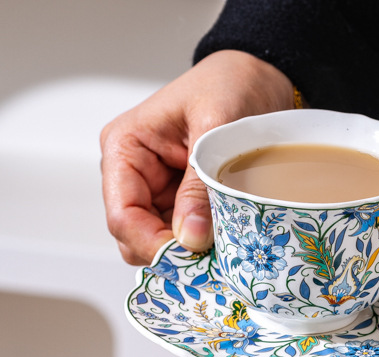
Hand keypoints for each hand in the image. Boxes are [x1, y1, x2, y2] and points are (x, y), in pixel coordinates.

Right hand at [100, 50, 294, 264]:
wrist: (256, 76)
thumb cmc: (229, 85)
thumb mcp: (215, 128)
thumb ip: (199, 188)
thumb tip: (189, 239)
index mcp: (125, 148)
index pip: (122, 216)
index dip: (152, 244)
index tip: (190, 258)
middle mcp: (131, 174)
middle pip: (134, 237)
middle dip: (169, 252)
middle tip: (210, 259)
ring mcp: (153, 191)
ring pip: (156, 243)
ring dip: (186, 253)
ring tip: (221, 248)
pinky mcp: (177, 202)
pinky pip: (180, 237)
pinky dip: (199, 246)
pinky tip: (222, 241)